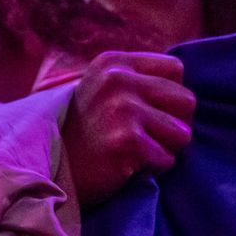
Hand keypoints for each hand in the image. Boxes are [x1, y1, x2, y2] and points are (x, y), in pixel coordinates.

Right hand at [62, 51, 196, 205]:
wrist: (48, 172)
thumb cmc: (85, 135)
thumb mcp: (103, 91)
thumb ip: (138, 80)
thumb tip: (187, 86)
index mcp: (113, 63)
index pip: (176, 69)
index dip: (169, 96)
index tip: (146, 112)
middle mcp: (117, 79)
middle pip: (186, 100)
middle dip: (174, 124)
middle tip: (144, 138)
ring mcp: (121, 109)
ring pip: (182, 132)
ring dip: (164, 149)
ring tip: (133, 152)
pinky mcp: (126, 142)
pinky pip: (167, 159)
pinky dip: (152, 169)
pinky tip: (125, 166)